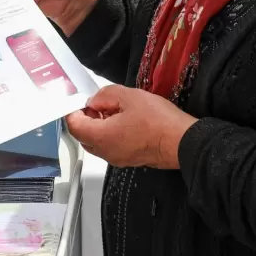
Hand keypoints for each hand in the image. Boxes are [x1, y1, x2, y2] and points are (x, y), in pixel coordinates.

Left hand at [65, 85, 196, 169]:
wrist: (182, 142)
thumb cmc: (158, 120)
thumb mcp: (129, 96)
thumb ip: (105, 95)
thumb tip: (94, 101)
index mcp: (102, 136)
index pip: (74, 126)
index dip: (73, 111)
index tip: (80, 100)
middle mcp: (105, 152)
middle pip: (83, 136)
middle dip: (86, 119)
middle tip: (98, 104)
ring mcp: (117, 158)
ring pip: (97, 142)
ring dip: (99, 126)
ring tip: (115, 110)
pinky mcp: (128, 160)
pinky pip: (110, 147)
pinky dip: (110, 134)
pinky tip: (125, 121)